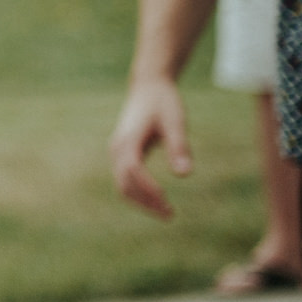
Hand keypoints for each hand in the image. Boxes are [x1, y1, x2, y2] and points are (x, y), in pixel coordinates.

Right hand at [110, 75, 190, 217]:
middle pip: (124, 183)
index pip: (133, 171)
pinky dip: (139, 192)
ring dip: (142, 201)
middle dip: (145, 202)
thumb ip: (179, 147)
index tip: (167, 201)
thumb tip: (184, 174)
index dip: (148, 188)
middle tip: (170, 215)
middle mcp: (117, 148)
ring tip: (166, 211)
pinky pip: (126, 178)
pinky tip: (158, 198)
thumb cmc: (164, 102)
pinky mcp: (123, 153)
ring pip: (123, 184)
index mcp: (128, 140)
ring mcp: (117, 151)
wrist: (149, 86)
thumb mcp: (175, 122)